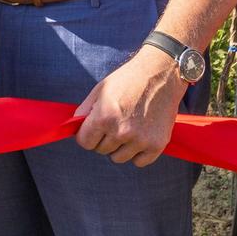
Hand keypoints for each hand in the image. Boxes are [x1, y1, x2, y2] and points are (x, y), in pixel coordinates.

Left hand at [74, 48, 184, 166]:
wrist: (161, 74)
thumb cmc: (128, 80)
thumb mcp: (100, 90)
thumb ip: (84, 111)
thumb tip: (75, 128)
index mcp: (104, 117)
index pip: (85, 143)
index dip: (87, 135)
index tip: (94, 128)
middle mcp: (121, 131)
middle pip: (101, 150)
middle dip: (104, 139)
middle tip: (115, 122)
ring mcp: (140, 140)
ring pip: (119, 158)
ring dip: (120, 147)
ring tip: (128, 128)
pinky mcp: (157, 145)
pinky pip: (139, 162)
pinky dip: (138, 153)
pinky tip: (140, 136)